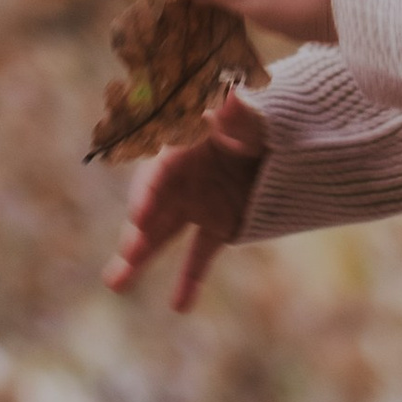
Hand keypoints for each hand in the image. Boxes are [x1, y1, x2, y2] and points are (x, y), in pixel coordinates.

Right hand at [105, 97, 271, 312]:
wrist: (286, 137)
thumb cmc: (261, 118)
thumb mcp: (251, 116)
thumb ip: (238, 112)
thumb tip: (232, 96)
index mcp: (183, 150)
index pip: (158, 175)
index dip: (147, 195)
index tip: (138, 217)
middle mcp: (182, 181)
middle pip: (152, 211)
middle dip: (137, 235)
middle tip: (126, 259)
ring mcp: (197, 205)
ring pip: (163, 237)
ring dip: (140, 260)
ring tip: (114, 284)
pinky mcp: (218, 226)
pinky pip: (199, 256)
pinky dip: (190, 281)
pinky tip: (179, 306)